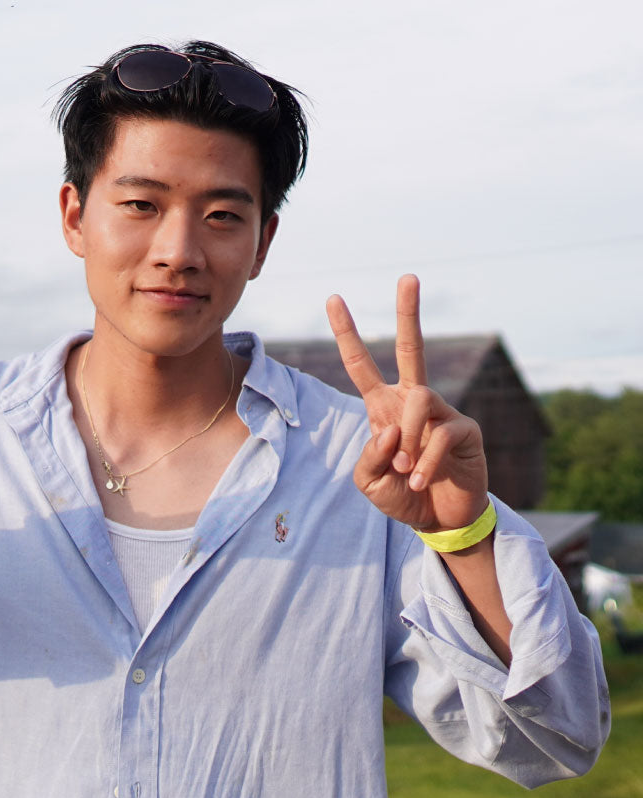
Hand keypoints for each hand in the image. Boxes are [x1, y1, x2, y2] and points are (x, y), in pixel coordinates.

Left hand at [326, 274, 488, 532]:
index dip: (347, 334)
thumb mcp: (369, 481)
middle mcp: (412, 402)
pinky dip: (425, 463)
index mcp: (383, 408)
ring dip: (407, 439)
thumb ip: (370, 454)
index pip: (361, 366)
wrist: (440, 520)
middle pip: (412, 349)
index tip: (333, 299)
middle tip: (408, 277)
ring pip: (419, 399)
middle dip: (408, 313)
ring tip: (407, 470)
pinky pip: (439, 435)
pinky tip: (421, 481)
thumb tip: (392, 428)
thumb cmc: (402, 495)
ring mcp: (441, 413)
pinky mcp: (465, 430)